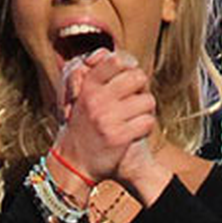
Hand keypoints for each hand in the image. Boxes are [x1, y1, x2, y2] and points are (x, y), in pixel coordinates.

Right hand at [52, 49, 156, 185]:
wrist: (73, 162)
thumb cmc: (83, 126)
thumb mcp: (83, 97)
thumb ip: (101, 76)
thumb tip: (128, 59)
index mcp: (88, 87)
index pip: (116, 60)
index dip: (129, 66)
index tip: (128, 77)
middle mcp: (97, 100)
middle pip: (138, 77)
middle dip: (142, 88)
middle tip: (136, 99)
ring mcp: (108, 119)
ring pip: (148, 101)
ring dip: (146, 110)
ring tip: (135, 117)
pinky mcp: (119, 137)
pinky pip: (148, 122)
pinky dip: (146, 127)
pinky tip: (136, 131)